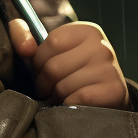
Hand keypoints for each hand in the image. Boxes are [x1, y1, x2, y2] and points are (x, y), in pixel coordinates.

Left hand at [9, 19, 130, 108]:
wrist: (108, 97)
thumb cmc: (74, 71)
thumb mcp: (52, 50)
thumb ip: (26, 37)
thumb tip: (24, 48)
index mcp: (87, 31)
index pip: (51, 42)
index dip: (39, 61)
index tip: (41, 70)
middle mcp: (102, 46)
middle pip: (54, 67)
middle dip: (43, 83)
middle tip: (48, 89)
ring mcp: (109, 69)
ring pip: (62, 87)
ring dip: (55, 97)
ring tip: (60, 97)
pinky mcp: (113, 91)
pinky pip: (75, 101)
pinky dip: (68, 106)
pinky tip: (72, 104)